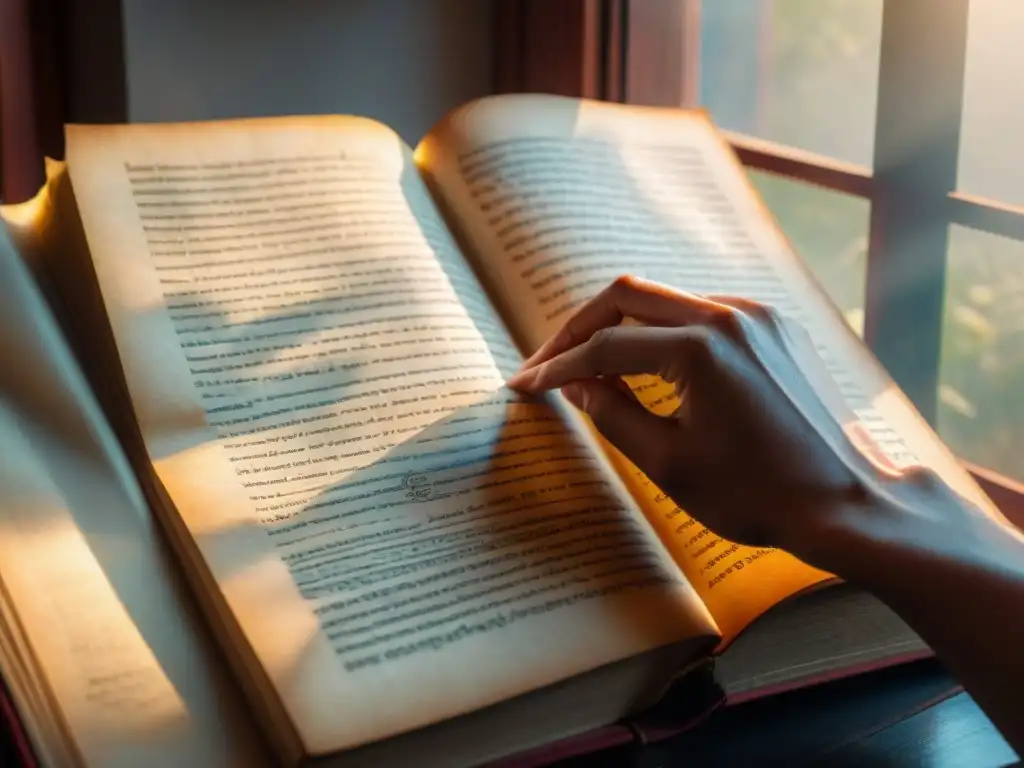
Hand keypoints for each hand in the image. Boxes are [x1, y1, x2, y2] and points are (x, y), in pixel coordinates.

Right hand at [507, 275, 939, 566]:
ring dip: (621, 326)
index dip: (558, 367)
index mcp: (700, 348)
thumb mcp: (669, 464)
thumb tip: (575, 384)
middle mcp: (729, 315)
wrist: (849, 502)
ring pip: (665, 299)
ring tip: (590, 366)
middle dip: (578, 328)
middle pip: (627, 295)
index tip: (527, 385)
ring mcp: (757, 316)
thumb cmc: (759, 495)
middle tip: (548, 364)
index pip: (604, 346)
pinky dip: (664, 332)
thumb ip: (611, 413)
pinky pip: (703, 312)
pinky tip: (649, 365)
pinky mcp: (775, 328)